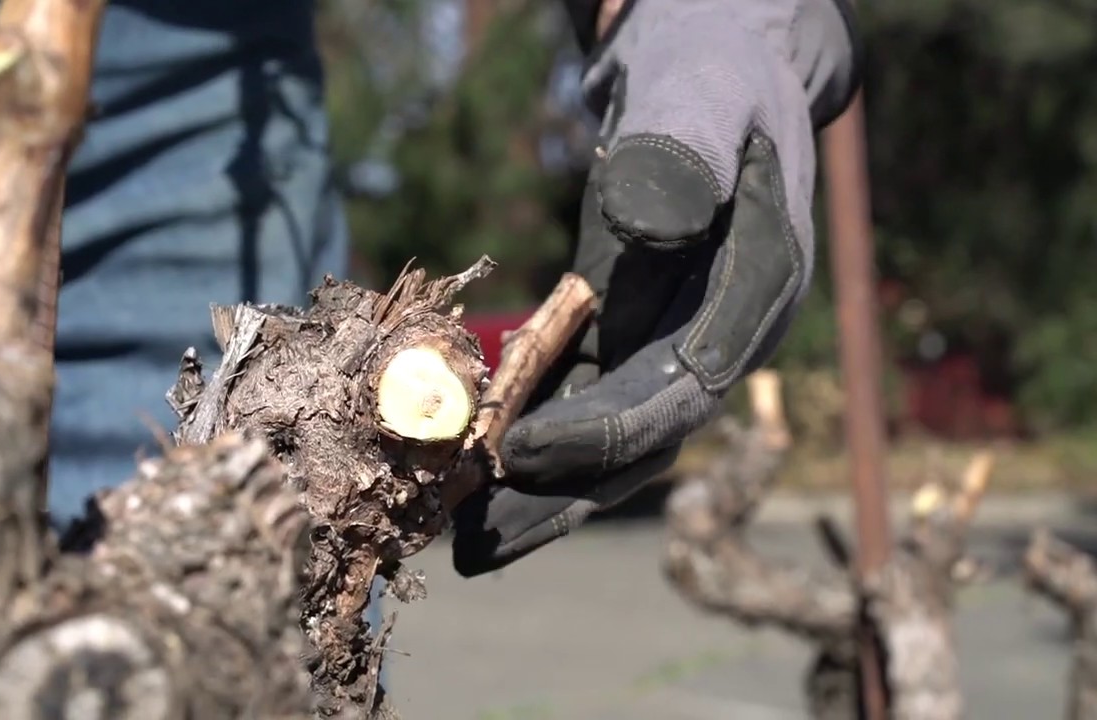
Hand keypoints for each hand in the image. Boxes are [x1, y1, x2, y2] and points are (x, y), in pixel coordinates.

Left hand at [451, 0, 859, 575]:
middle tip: (469, 541)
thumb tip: (651, 221)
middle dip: (559, 489)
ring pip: (613, 438)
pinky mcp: (631, 333)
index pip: (687, 382)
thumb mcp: (702, 90)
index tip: (516, 453)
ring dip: (539, 490)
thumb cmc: (712, 68)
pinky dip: (531, 440)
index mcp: (760, 286)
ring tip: (458, 539)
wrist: (719, 62)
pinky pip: (583, 403)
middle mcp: (725, 331)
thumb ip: (682, 150)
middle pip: (647, 435)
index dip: (605, 427)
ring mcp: (678, 339)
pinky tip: (471, 475)